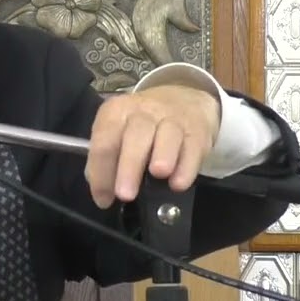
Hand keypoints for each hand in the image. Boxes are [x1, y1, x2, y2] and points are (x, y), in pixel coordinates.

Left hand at [85, 84, 220, 208]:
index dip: (101, 173)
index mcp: (116, 112)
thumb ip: (108, 159)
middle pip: (135, 136)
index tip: (103, 200)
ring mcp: (173, 118)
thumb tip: (102, 190)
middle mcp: (143, 111)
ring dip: (163, 156)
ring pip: (167, 135)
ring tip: (158, 174)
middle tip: (125, 194)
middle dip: (129, 166)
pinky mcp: (198, 130)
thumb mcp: (119, 132)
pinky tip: (179, 183)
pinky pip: (193, 147)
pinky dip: (187, 166)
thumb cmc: (143, 124)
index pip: (104, 141)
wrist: (185, 99)